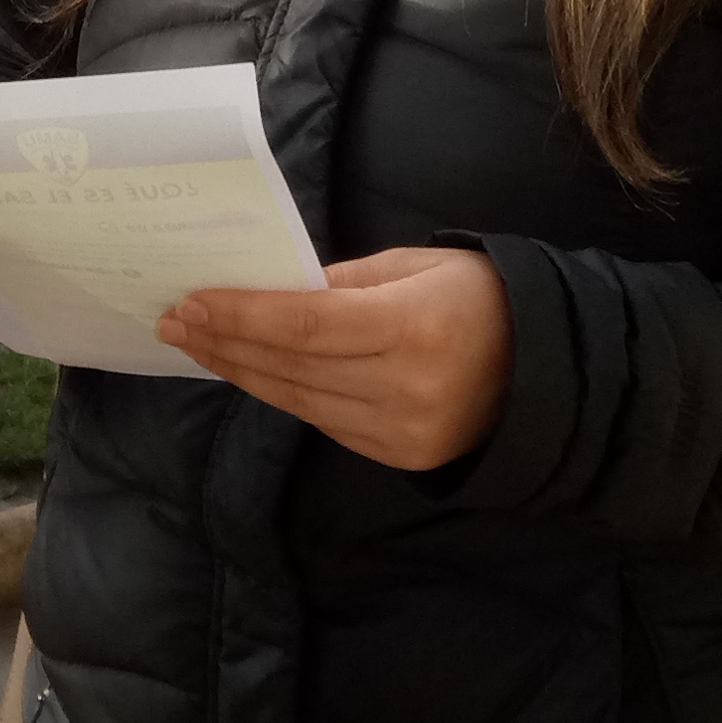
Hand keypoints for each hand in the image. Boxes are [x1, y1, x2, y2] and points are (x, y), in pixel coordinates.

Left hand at [157, 246, 508, 472]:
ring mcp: (402, 431)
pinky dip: (283, 395)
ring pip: (298, 401)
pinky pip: (323, 422)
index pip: (303, 324)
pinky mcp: (399, 457)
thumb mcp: (414, 265)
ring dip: (243, 372)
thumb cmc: (478, 297)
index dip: (240, 315)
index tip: (190, 303)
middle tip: (175, 324)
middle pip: (292, 366)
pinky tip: (251, 372)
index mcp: (413, 327)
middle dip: (226, 343)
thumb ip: (341, 281)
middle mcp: (405, 387)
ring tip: (200, 346)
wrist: (546, 368)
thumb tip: (269, 291)